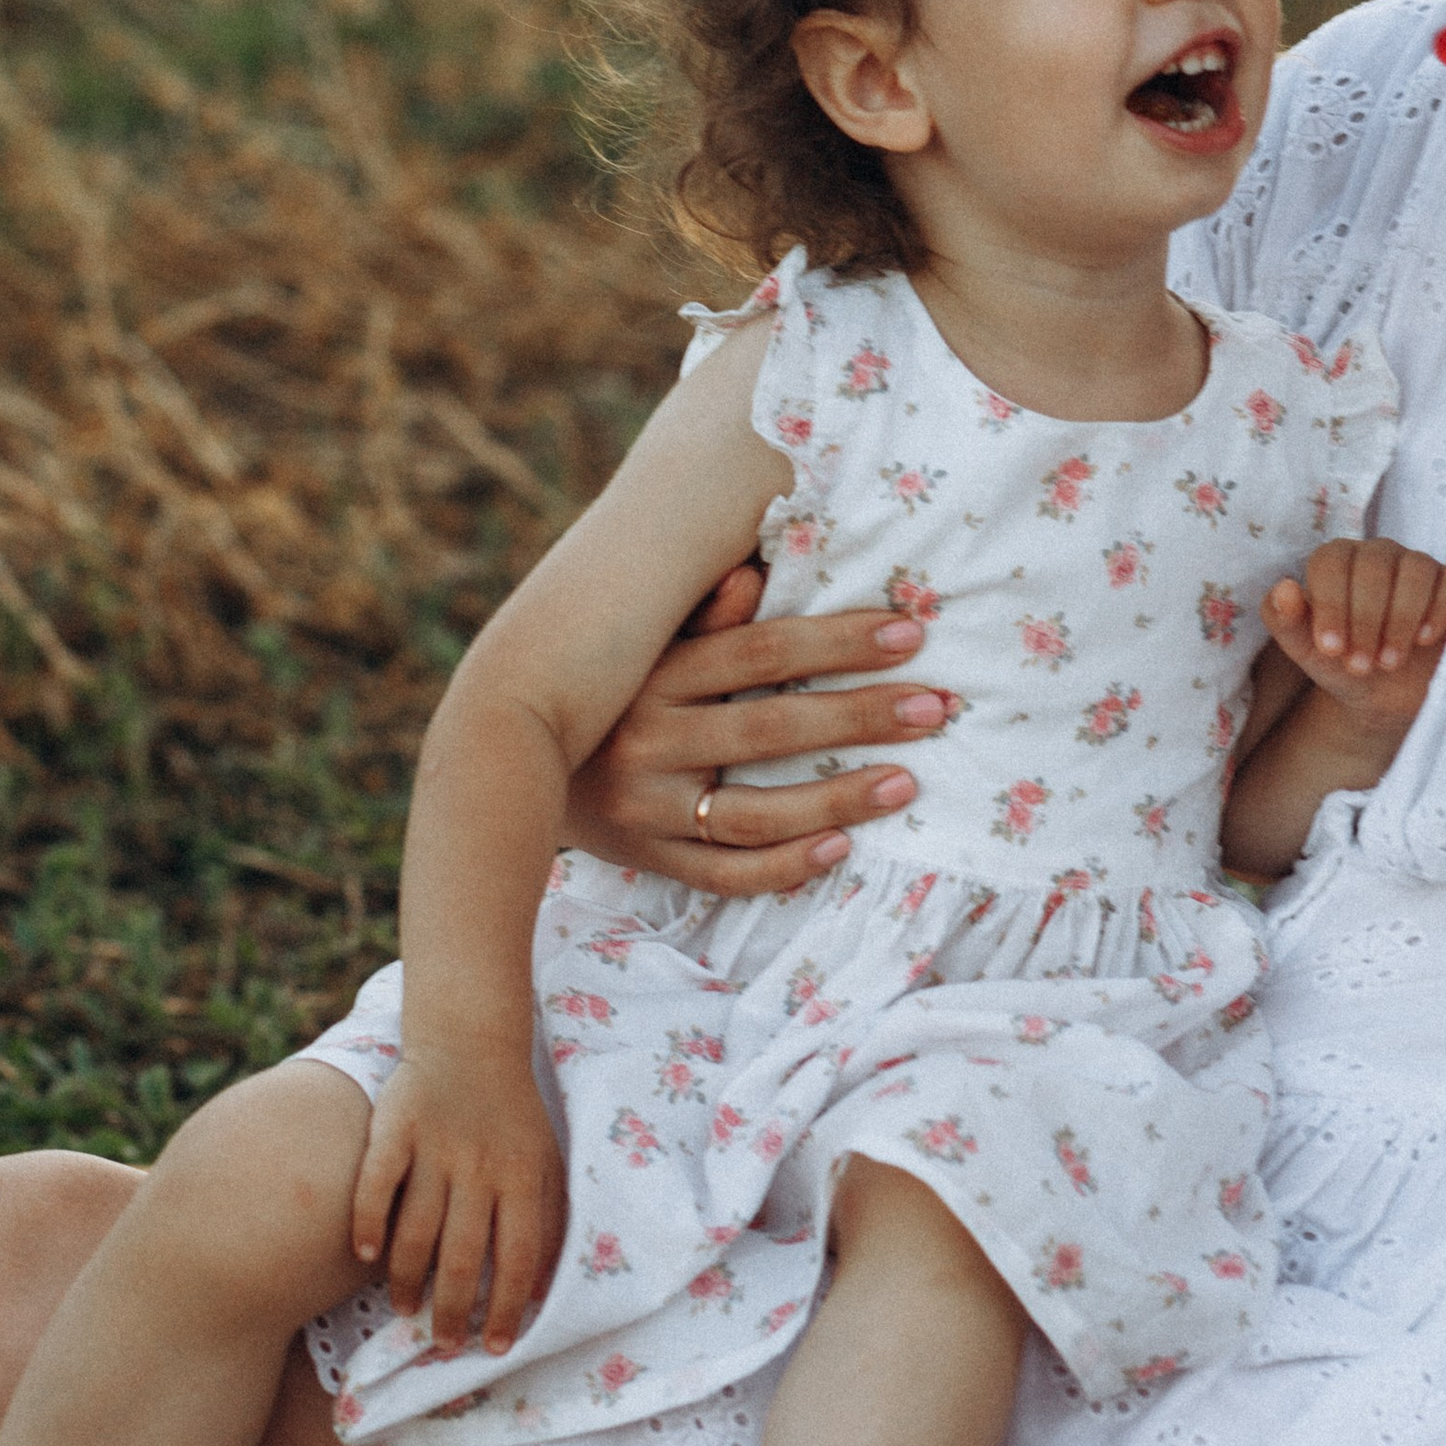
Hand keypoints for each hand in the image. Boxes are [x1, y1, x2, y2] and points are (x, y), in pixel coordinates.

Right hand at [351, 1049, 565, 1356]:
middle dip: (452, 1309)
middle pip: (463, 1254)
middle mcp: (479, 1165)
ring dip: (408, 1279)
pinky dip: (367, 1221)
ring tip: (405, 1309)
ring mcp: (434, 1147)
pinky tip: (365, 1255)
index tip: (494, 1346)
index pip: (518, 1255)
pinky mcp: (395, 1128)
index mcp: (523, 1174)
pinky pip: (376, 1183)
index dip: (506, 1306)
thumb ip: (548, 1221)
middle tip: (442, 1342)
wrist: (472, 1042)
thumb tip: (538, 1291)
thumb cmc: (512, 1114)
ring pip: (416, 1229)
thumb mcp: (547, 1160)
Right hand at [563, 567, 952, 893]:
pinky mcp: (648, 857)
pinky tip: (842, 849)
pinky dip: (784, 867)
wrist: (509, 764)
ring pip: (755, 812)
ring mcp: (647, 808)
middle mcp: (648, 741)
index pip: (761, 652)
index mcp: (656, 674)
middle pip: (770, 730)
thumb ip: (700, 614)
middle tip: (936, 705)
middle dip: (861, 716)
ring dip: (838, 799)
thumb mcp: (643, 642)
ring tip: (907, 782)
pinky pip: (723, 875)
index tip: (911, 632)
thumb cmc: (610, 689)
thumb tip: (752, 570)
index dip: (839, 641)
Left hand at [1262, 539, 1445, 749]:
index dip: (1331, 604)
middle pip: (1375, 563)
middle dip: (1366, 619)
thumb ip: (1285, 621)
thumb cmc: (1343, 665)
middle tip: (1361, 665)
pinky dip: (1444, 605)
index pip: (1332, 561)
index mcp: (1338, 562)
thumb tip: (1283, 589)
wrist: (1385, 697)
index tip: (1331, 650)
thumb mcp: (1308, 653)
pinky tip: (1426, 638)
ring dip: (1402, 618)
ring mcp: (1420, 566)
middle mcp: (1379, 554)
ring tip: (1390, 662)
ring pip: (1417, 568)